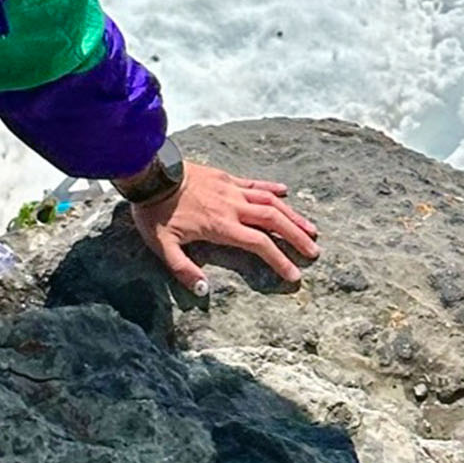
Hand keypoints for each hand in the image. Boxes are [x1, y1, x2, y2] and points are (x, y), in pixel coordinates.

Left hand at [129, 161, 317, 294]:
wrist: (149, 173)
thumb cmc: (154, 211)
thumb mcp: (163, 245)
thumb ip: (183, 269)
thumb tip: (204, 290)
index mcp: (222, 226)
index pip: (260, 245)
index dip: (280, 261)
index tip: (295, 274)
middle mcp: (233, 207)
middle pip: (274, 221)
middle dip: (296, 237)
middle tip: (314, 251)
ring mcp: (230, 189)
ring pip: (270, 201)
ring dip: (292, 215)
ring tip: (311, 228)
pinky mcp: (224, 177)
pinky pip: (254, 183)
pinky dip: (271, 188)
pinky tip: (285, 192)